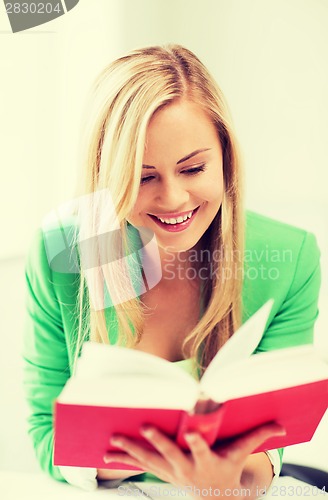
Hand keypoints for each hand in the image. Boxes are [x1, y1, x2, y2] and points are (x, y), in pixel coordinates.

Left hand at [103, 422, 284, 497]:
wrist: (213, 497)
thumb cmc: (226, 469)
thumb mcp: (241, 454)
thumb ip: (257, 436)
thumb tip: (281, 426)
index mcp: (206, 460)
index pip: (202, 449)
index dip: (195, 441)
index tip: (188, 429)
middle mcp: (186, 468)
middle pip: (170, 455)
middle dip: (157, 442)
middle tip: (144, 427)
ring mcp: (170, 472)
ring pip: (149, 461)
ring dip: (131, 451)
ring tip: (113, 441)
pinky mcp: (160, 473)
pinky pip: (140, 466)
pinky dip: (124, 461)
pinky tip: (106, 457)